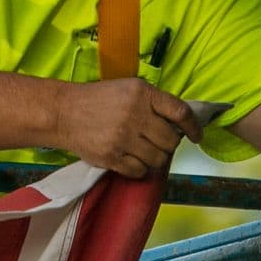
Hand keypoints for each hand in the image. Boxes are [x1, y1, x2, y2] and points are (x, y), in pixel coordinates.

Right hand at [59, 78, 201, 177]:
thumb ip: (153, 102)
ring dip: (155, 158)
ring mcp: (123, 138)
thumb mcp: (128, 89)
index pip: (180, 112)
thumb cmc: (98, 99)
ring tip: (143, 150)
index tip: (197, 136)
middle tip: (157, 142)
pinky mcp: (112, 157)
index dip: (194, 126)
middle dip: (168, 144)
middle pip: (171, 140)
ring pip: (158, 159)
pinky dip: (139, 169)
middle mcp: (135, 115)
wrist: (63, 112)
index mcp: (143, 93)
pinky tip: (131, 160)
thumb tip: (180, 125)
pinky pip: (139, 172)